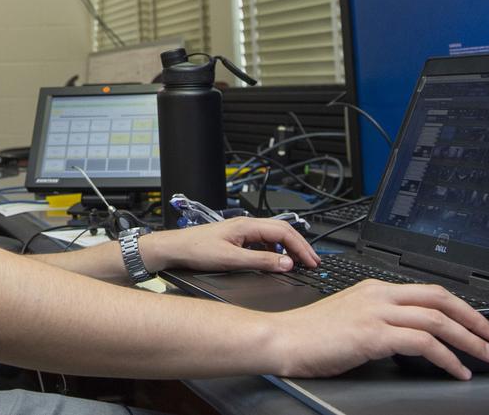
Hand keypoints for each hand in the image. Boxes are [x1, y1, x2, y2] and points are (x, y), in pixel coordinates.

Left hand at [147, 216, 320, 273]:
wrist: (174, 249)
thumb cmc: (195, 250)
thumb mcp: (231, 260)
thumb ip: (260, 262)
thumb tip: (286, 264)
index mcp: (247, 225)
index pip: (284, 232)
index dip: (301, 247)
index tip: (312, 261)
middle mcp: (246, 225)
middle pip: (282, 231)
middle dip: (300, 246)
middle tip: (313, 262)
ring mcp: (242, 231)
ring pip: (274, 236)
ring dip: (289, 248)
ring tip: (301, 262)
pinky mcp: (238, 239)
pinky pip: (264, 242)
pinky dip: (277, 251)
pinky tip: (279, 261)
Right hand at [269, 280, 488, 379]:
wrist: (282, 339)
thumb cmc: (310, 334)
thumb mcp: (351, 318)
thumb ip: (381, 320)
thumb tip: (412, 338)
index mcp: (374, 288)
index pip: (428, 290)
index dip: (461, 306)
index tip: (478, 323)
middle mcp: (378, 294)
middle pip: (440, 299)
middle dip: (474, 318)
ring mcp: (375, 313)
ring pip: (437, 319)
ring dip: (468, 340)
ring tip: (484, 357)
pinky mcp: (372, 334)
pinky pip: (423, 343)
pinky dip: (447, 358)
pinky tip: (456, 370)